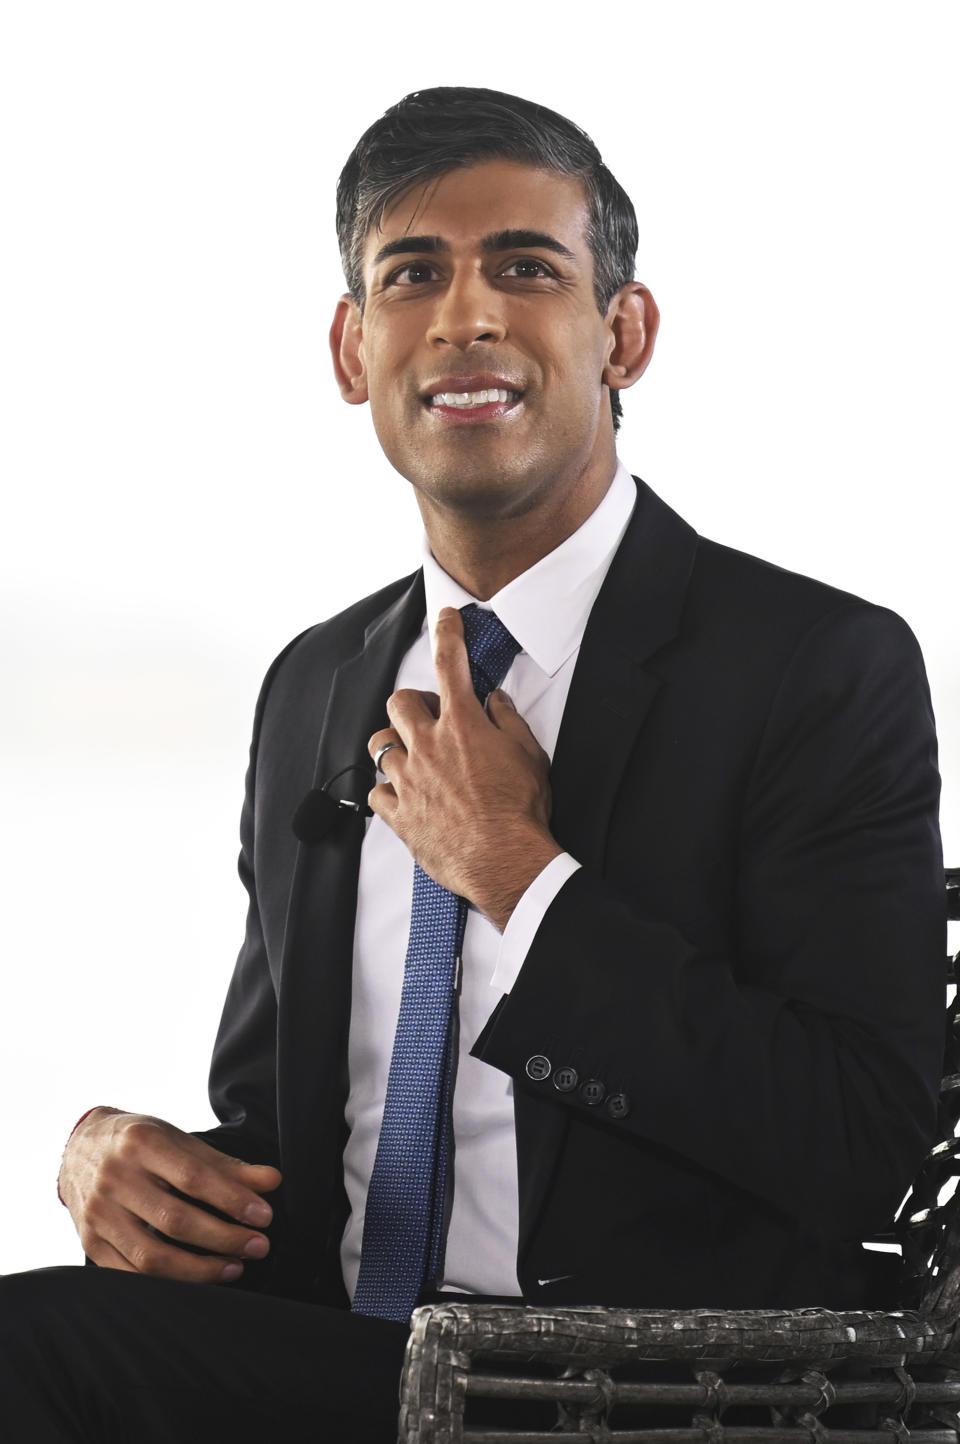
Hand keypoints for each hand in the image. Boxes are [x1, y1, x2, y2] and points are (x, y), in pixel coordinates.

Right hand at [58, 1106, 281, 1283]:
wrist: (78, 1149)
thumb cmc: (139, 1142)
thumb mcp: (178, 1139)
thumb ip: (224, 1164)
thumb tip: (271, 1182)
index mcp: (141, 1144)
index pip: (193, 1178)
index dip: (232, 1200)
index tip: (264, 1216)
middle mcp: (115, 1178)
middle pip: (175, 1221)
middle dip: (224, 1238)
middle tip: (259, 1246)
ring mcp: (99, 1215)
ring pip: (151, 1257)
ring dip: (199, 1270)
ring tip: (235, 1267)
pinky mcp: (90, 1243)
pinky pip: (130, 1276)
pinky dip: (168, 1283)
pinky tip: (198, 1280)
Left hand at [368, 607, 562, 928]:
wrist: (506, 860)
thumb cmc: (521, 811)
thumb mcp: (530, 756)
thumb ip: (509, 722)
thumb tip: (497, 702)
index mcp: (463, 726)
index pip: (450, 664)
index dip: (447, 634)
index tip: (445, 619)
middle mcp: (428, 747)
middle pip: (399, 702)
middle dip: (412, 702)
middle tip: (430, 716)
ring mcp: (409, 780)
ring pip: (379, 745)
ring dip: (395, 745)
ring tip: (413, 757)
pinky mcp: (400, 815)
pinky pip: (376, 793)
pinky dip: (386, 791)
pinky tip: (403, 795)